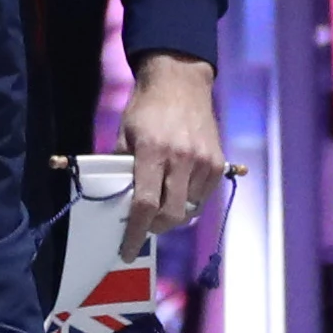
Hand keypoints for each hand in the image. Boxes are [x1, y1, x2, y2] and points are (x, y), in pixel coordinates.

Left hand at [117, 53, 224, 254]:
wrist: (180, 84)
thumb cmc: (145, 108)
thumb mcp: (124, 133)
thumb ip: (120, 166)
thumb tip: (113, 197)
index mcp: (152, 151)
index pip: (144, 203)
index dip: (135, 231)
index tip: (126, 249)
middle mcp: (182, 159)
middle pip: (171, 214)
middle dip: (155, 227)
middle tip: (142, 227)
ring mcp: (204, 162)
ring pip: (189, 209)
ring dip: (172, 215)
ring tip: (158, 206)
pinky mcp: (218, 164)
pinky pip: (204, 197)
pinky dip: (189, 202)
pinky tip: (177, 191)